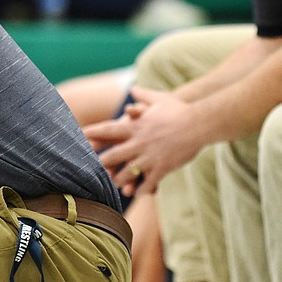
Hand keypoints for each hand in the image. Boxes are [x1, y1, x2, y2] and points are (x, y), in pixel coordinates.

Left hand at [84, 87, 204, 195]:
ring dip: (119, 180)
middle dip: (101, 163)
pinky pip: (148, 183)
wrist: (200, 123)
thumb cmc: (180, 109)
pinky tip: (139, 193)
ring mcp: (149, 157)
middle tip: (88, 170)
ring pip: (128, 173)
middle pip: (113, 155)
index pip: (109, 130)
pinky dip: (142, 189)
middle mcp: (139, 142)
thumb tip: (133, 88)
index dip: (94, 133)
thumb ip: (143, 95)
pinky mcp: (162, 168)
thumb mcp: (159, 98)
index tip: (81, 136)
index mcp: (136, 126)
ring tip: (113, 186)